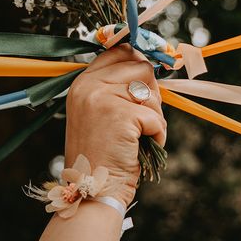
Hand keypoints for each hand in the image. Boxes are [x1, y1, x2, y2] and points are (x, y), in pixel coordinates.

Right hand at [65, 44, 166, 207]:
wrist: (92, 189)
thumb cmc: (100, 154)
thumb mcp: (97, 113)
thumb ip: (114, 88)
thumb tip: (148, 66)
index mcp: (82, 82)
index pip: (118, 51)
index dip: (139, 61)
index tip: (148, 79)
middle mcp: (90, 86)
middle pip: (141, 67)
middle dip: (151, 92)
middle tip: (143, 117)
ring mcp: (104, 98)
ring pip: (152, 91)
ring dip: (155, 115)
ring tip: (139, 135)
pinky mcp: (122, 115)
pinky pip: (157, 117)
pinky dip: (157, 135)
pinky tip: (143, 147)